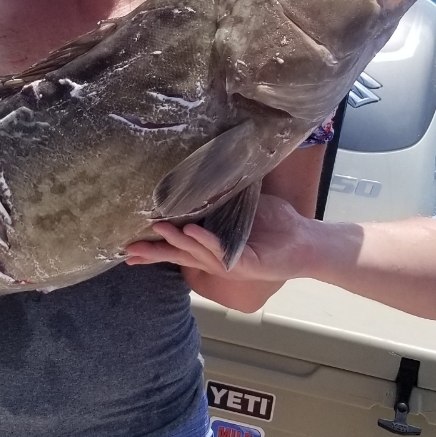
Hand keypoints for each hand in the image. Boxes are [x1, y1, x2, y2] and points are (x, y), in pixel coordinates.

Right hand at [124, 194, 317, 282]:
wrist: (307, 238)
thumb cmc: (276, 222)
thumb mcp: (242, 206)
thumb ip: (222, 198)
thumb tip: (201, 172)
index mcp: (212, 245)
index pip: (178, 246)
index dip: (155, 247)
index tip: (129, 247)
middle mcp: (216, 257)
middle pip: (179, 255)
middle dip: (154, 252)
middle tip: (128, 248)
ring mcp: (230, 263)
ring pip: (197, 252)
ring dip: (177, 241)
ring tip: (157, 228)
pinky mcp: (246, 264)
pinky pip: (222, 253)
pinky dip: (206, 242)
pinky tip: (191, 232)